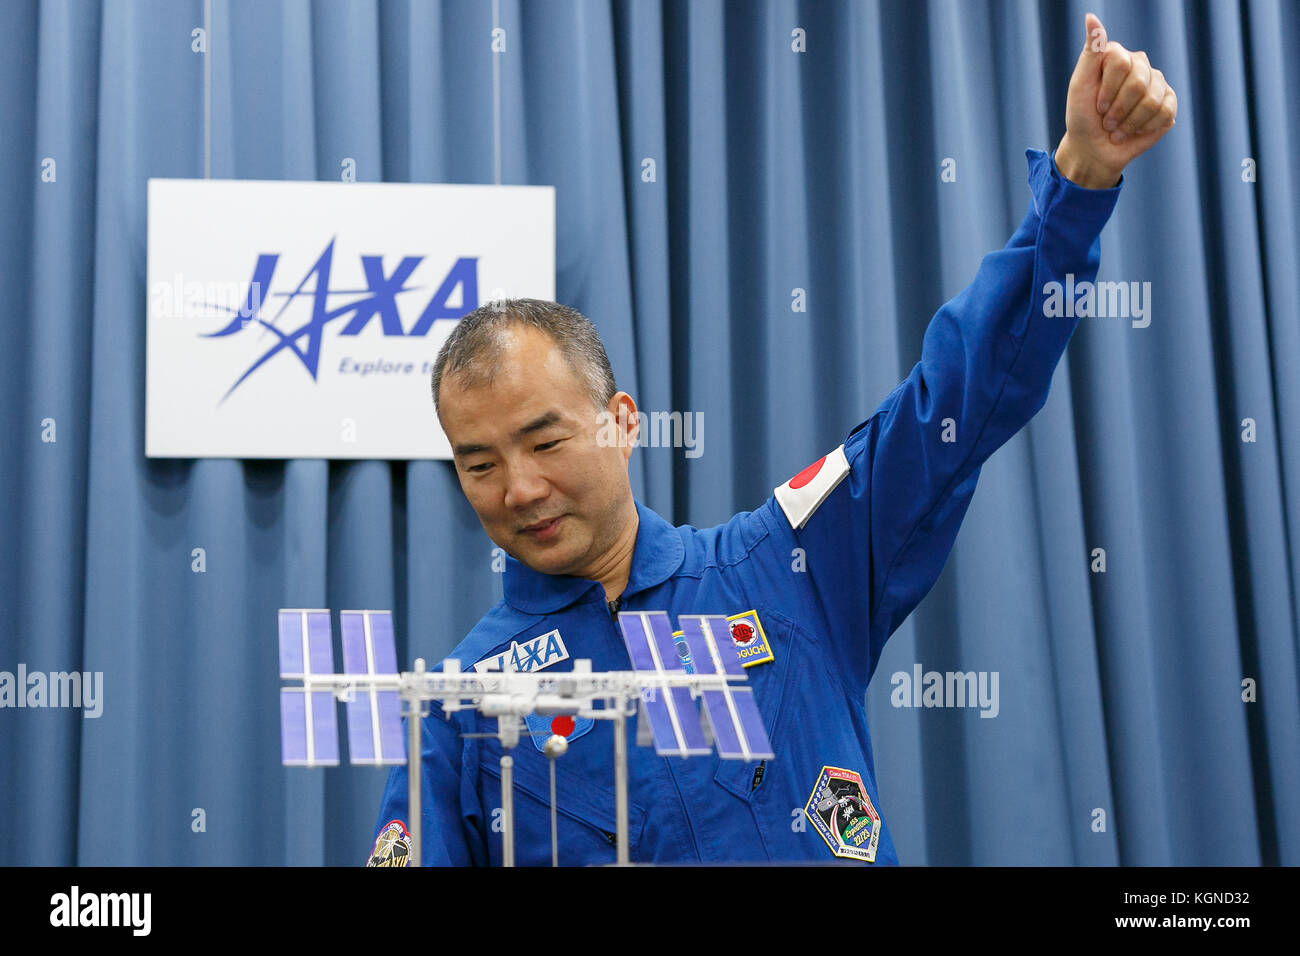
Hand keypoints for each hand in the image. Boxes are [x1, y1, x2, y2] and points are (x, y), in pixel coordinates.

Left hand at [1054, 12, 1177, 188]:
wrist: (1093, 149)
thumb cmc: (1082, 117)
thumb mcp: (1079, 85)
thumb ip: (1090, 52)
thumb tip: (1090, 17)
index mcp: (1118, 55)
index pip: (1122, 63)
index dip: (1108, 90)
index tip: (1096, 105)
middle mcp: (1140, 65)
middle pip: (1139, 83)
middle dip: (1118, 110)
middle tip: (1107, 120)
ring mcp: (1157, 83)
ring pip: (1152, 100)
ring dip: (1130, 123)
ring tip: (1117, 129)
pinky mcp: (1168, 104)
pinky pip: (1164, 112)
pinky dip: (1145, 128)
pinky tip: (1134, 131)